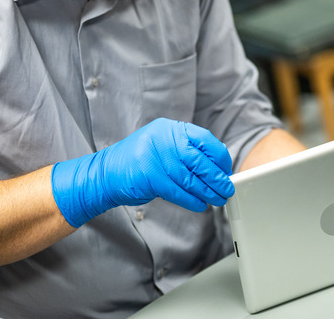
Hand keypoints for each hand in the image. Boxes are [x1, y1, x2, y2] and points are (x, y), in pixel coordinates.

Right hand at [51, 118, 234, 227]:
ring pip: (192, 179)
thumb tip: (215, 165)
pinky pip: (179, 192)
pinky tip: (201, 205)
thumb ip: (185, 149)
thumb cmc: (138, 160)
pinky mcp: (151, 178)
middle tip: (227, 188)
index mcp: (170, 129)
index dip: (220, 157)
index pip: (205, 140)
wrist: (107, 173)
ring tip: (218, 199)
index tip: (226, 170)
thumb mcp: (162, 144)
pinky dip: (192, 200)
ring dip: (208, 192)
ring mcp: (156, 158)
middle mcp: (164, 140)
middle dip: (217, 178)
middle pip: (200, 161)